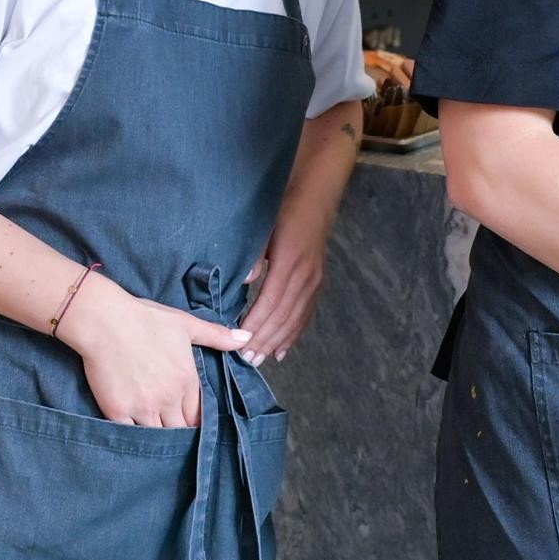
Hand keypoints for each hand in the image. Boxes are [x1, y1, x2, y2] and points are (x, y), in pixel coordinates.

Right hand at [56, 277, 247, 427]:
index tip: (190, 423)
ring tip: (157, 443)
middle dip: (180, 432)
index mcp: (188, 380)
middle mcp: (169, 397)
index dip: (195, 420)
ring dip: (159, 437)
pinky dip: (134, 437)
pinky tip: (135, 438)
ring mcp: (143, 406)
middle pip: (181, 428)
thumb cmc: (145, 319)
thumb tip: (246, 338)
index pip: (199, 414)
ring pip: (159, 435)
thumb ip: (217, 336)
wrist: (105, 321)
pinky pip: (131, 434)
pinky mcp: (118, 410)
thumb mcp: (186, 324)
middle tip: (175, 435)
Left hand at [238, 224, 330, 364]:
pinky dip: (293, 334)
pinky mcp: (318, 284)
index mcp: (290, 262)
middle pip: (284, 315)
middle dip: (265, 339)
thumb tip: (243, 283)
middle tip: (247, 358)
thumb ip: (254, 257)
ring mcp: (314, 281)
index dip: (256, 323)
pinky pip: (305, 315)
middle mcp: (305, 276)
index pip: (271, 301)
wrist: (316, 200)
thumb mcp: (264, 230)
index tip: (240, 341)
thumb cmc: (285, 212)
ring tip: (261, 359)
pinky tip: (282, 350)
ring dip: (278, 341)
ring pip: (295, 319)